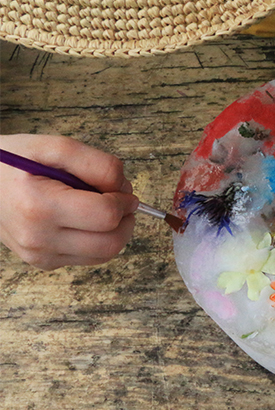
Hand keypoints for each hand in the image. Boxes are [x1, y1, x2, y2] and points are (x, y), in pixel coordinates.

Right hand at [0, 134, 138, 269]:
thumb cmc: (13, 161)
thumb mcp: (54, 146)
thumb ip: (96, 163)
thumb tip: (123, 187)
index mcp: (39, 207)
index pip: (106, 216)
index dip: (124, 200)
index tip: (122, 189)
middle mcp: (38, 238)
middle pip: (111, 243)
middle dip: (125, 219)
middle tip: (119, 198)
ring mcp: (39, 255)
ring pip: (104, 254)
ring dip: (115, 231)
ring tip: (101, 206)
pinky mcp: (43, 262)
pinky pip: (89, 257)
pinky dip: (98, 239)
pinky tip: (85, 219)